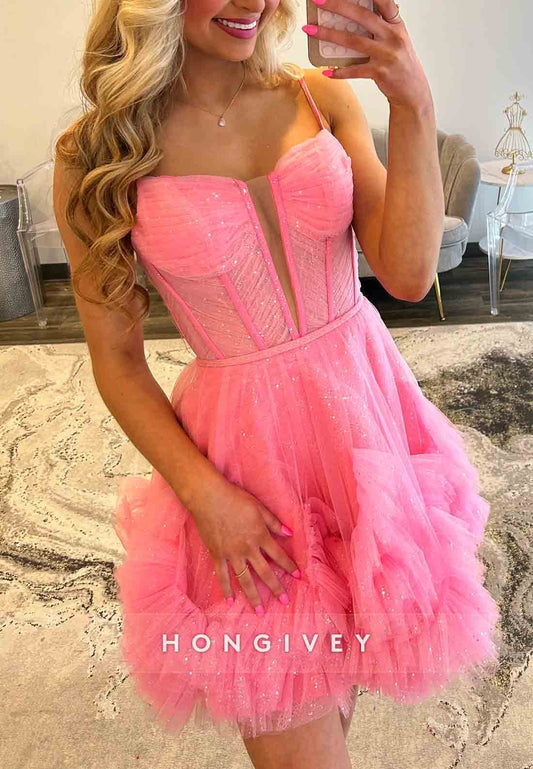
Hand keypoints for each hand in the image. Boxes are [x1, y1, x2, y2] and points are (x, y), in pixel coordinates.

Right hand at [184, 470, 300, 612]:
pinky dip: (227, 589)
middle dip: (276, 587)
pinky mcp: (217, 555)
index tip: (298, 576)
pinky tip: (231, 601)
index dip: (289, 566)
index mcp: (260, 536)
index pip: (278, 555)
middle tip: (284, 601)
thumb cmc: (235, 498)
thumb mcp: (259, 507)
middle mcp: (248, 548)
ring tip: (260, 611)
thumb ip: (274, 522)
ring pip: (245, 579)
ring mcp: (232, 554)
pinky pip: (223, 576)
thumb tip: (290, 533)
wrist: (209, 498)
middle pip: (264, 572)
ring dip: (254, 596)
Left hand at [304, 0, 433, 109]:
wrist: (412, 91)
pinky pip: (354, 70)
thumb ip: (381, 27)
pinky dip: (339, 72)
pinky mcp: (379, 72)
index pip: (384, 1)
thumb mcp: (396, 39)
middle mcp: (392, 36)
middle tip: (319, 1)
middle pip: (362, 16)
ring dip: (329, 35)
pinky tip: (327, 71)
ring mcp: (386, 54)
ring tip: (311, 30)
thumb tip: (354, 16)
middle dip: (338, 6)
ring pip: (353, 41)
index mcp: (396, 24)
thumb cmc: (400, 63)